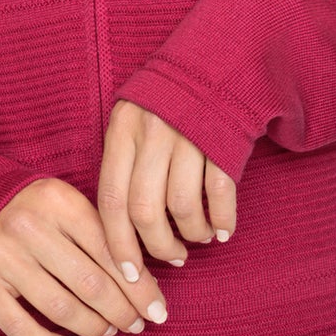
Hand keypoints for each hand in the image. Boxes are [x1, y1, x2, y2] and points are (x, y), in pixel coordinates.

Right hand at [0, 177, 170, 335]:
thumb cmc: (37, 211)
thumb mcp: (69, 205)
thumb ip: (106, 232)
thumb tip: (160, 271)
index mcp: (57, 202)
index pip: (110, 251)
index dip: (140, 286)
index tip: (157, 308)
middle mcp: (27, 227)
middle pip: (89, 283)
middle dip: (122, 311)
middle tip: (138, 325)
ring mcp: (1, 257)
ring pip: (60, 308)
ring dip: (93, 327)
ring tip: (110, 331)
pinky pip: (21, 327)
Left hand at [96, 100, 236, 281]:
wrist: (217, 61)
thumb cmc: (168, 103)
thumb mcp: (133, 121)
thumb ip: (122, 165)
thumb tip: (119, 228)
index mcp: (123, 131)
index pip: (111, 201)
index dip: (118, 245)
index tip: (127, 274)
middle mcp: (153, 134)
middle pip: (145, 210)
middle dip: (157, 245)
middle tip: (171, 256)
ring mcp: (190, 136)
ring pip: (183, 206)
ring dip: (191, 234)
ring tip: (196, 238)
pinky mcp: (224, 140)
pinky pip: (220, 193)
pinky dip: (222, 219)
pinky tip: (222, 229)